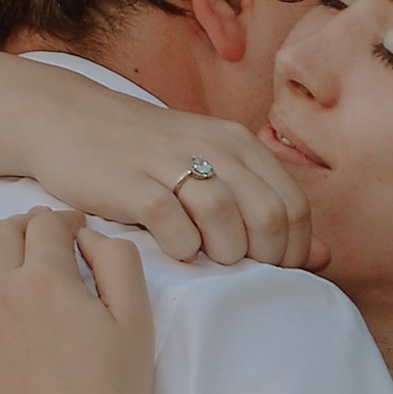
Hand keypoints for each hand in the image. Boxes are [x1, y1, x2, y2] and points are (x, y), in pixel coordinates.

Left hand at [0, 211, 154, 393]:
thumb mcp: (138, 322)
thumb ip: (118, 262)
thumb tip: (88, 236)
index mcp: (48, 279)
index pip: (46, 225)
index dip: (63, 222)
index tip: (75, 234)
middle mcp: (1, 294)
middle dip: (23, 229)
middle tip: (43, 245)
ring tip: (8, 269)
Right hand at [7, 64, 313, 268]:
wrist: (71, 121)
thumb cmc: (147, 155)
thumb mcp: (213, 169)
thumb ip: (266, 206)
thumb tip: (321, 257)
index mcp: (239, 144)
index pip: (294, 205)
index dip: (293, 249)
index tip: (272, 270)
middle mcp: (212, 147)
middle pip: (268, 215)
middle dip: (264, 258)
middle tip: (241, 272)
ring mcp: (171, 163)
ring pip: (226, 218)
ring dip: (224, 254)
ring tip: (208, 259)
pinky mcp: (132, 182)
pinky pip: (174, 224)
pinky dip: (182, 247)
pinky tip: (174, 249)